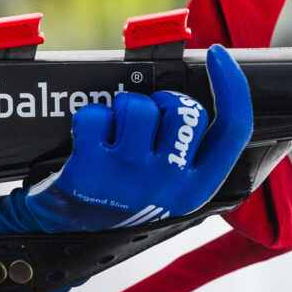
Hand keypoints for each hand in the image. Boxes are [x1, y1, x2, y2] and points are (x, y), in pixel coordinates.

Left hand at [0, 44, 252, 242]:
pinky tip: (84, 144)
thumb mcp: (165, 188)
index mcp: (197, 187)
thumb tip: (186, 100)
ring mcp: (131, 174)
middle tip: (139, 122)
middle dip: (159, 102)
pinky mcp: (91, 167)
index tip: (216, 55)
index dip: (231, 87)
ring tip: (109, 138)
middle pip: (182, 108)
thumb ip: (184, 152)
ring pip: (138, 106)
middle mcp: (169, 183)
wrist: (59, 236)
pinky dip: (86, 120)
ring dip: (119, 111)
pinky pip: (95, 114)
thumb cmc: (116, 202)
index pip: (232, 129)